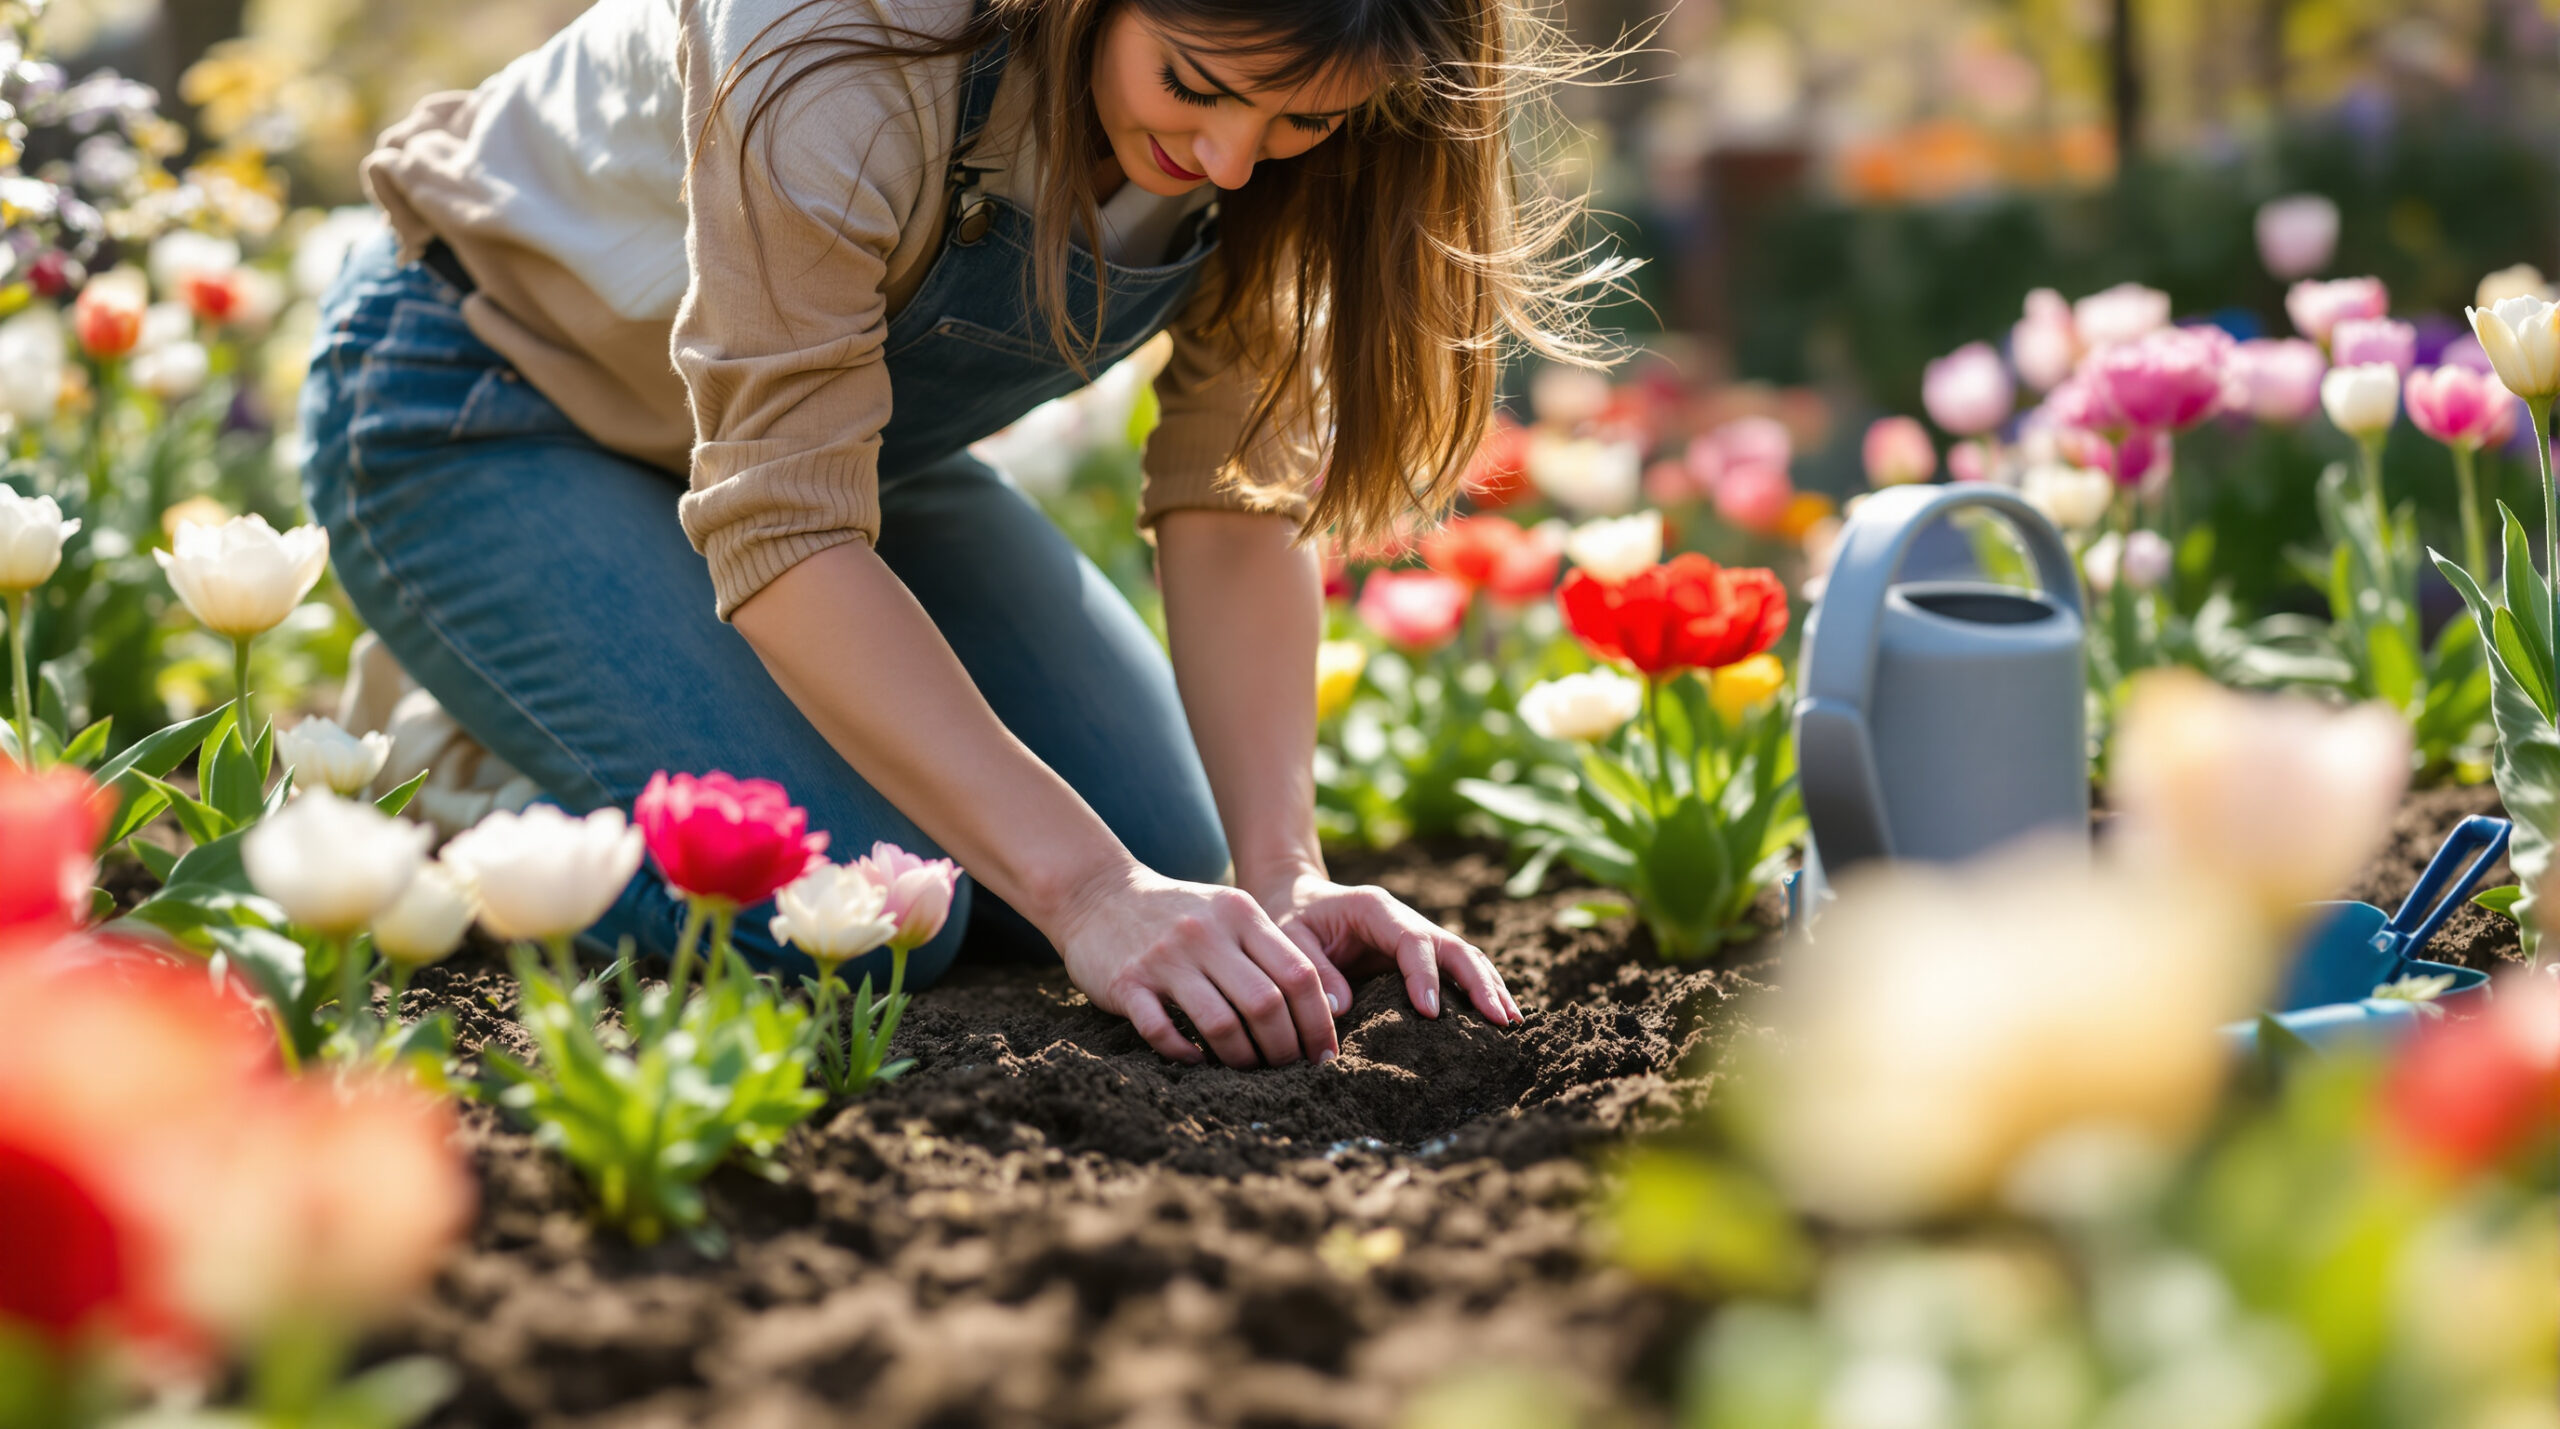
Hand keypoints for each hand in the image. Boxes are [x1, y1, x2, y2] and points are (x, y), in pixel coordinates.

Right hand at [1050, 864, 1343, 1066]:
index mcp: (1241, 914)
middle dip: (1284, 1048)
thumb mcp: (1228, 912)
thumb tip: (1323, 1008)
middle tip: (1287, 1069)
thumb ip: (1268, 949)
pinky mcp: (1126, 982)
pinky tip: (1196, 1059)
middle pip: (1266, 1004)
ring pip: (1221, 1023)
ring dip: (1241, 1058)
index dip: (1318, 1022)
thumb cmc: (1177, 914)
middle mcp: (1207, 933)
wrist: (1096, 893)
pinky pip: (1162, 1031)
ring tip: (1247, 1069)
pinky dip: (1184, 1053)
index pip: (1299, 975)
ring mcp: (1165, 958)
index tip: (1324, 1054)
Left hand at [1255, 872, 1522, 1026]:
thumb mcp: (1288, 938)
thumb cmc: (1288, 919)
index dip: (1425, 975)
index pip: (1412, 940)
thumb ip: (1313, 969)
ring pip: (1464, 958)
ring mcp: (1416, 938)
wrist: (1292, 900)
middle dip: (1479, 983)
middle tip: (1500, 1020)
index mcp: (1375, 908)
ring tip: (1511, 1024)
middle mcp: (1405, 920)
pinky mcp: (1418, 958)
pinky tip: (1498, 1019)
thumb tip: (1342, 1008)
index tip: (1431, 1013)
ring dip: (1490, 988)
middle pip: (1454, 947)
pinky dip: (1479, 992)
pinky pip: (1456, 972)